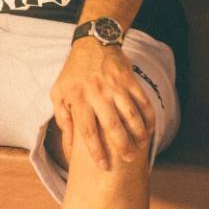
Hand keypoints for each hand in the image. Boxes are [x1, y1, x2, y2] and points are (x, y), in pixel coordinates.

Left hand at [50, 38, 155, 170]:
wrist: (93, 42)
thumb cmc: (73, 72)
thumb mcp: (58, 92)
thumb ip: (62, 117)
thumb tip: (68, 141)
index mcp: (78, 98)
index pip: (88, 130)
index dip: (96, 150)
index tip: (103, 165)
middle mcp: (97, 93)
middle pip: (112, 125)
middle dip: (121, 145)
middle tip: (128, 159)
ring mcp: (115, 86)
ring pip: (130, 114)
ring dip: (138, 132)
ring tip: (141, 146)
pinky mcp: (129, 79)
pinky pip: (142, 100)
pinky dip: (148, 116)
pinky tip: (150, 128)